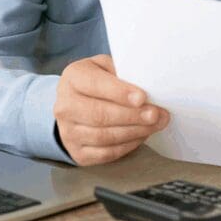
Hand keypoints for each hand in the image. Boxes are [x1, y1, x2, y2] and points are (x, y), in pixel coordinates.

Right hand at [54, 55, 169, 165]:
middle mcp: (65, 106)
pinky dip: (127, 146)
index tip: (142, 98)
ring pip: (103, 136)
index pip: (95, 85)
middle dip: (132, 116)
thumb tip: (149, 85)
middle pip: (99, 115)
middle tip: (155, 114)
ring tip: (155, 124)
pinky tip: (141, 135)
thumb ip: (123, 72)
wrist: (75, 104)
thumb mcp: (106, 66)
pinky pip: (105, 153)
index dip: (120, 93)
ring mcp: (68, 132)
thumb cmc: (98, 81)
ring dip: (134, 132)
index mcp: (73, 78)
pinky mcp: (77, 152)